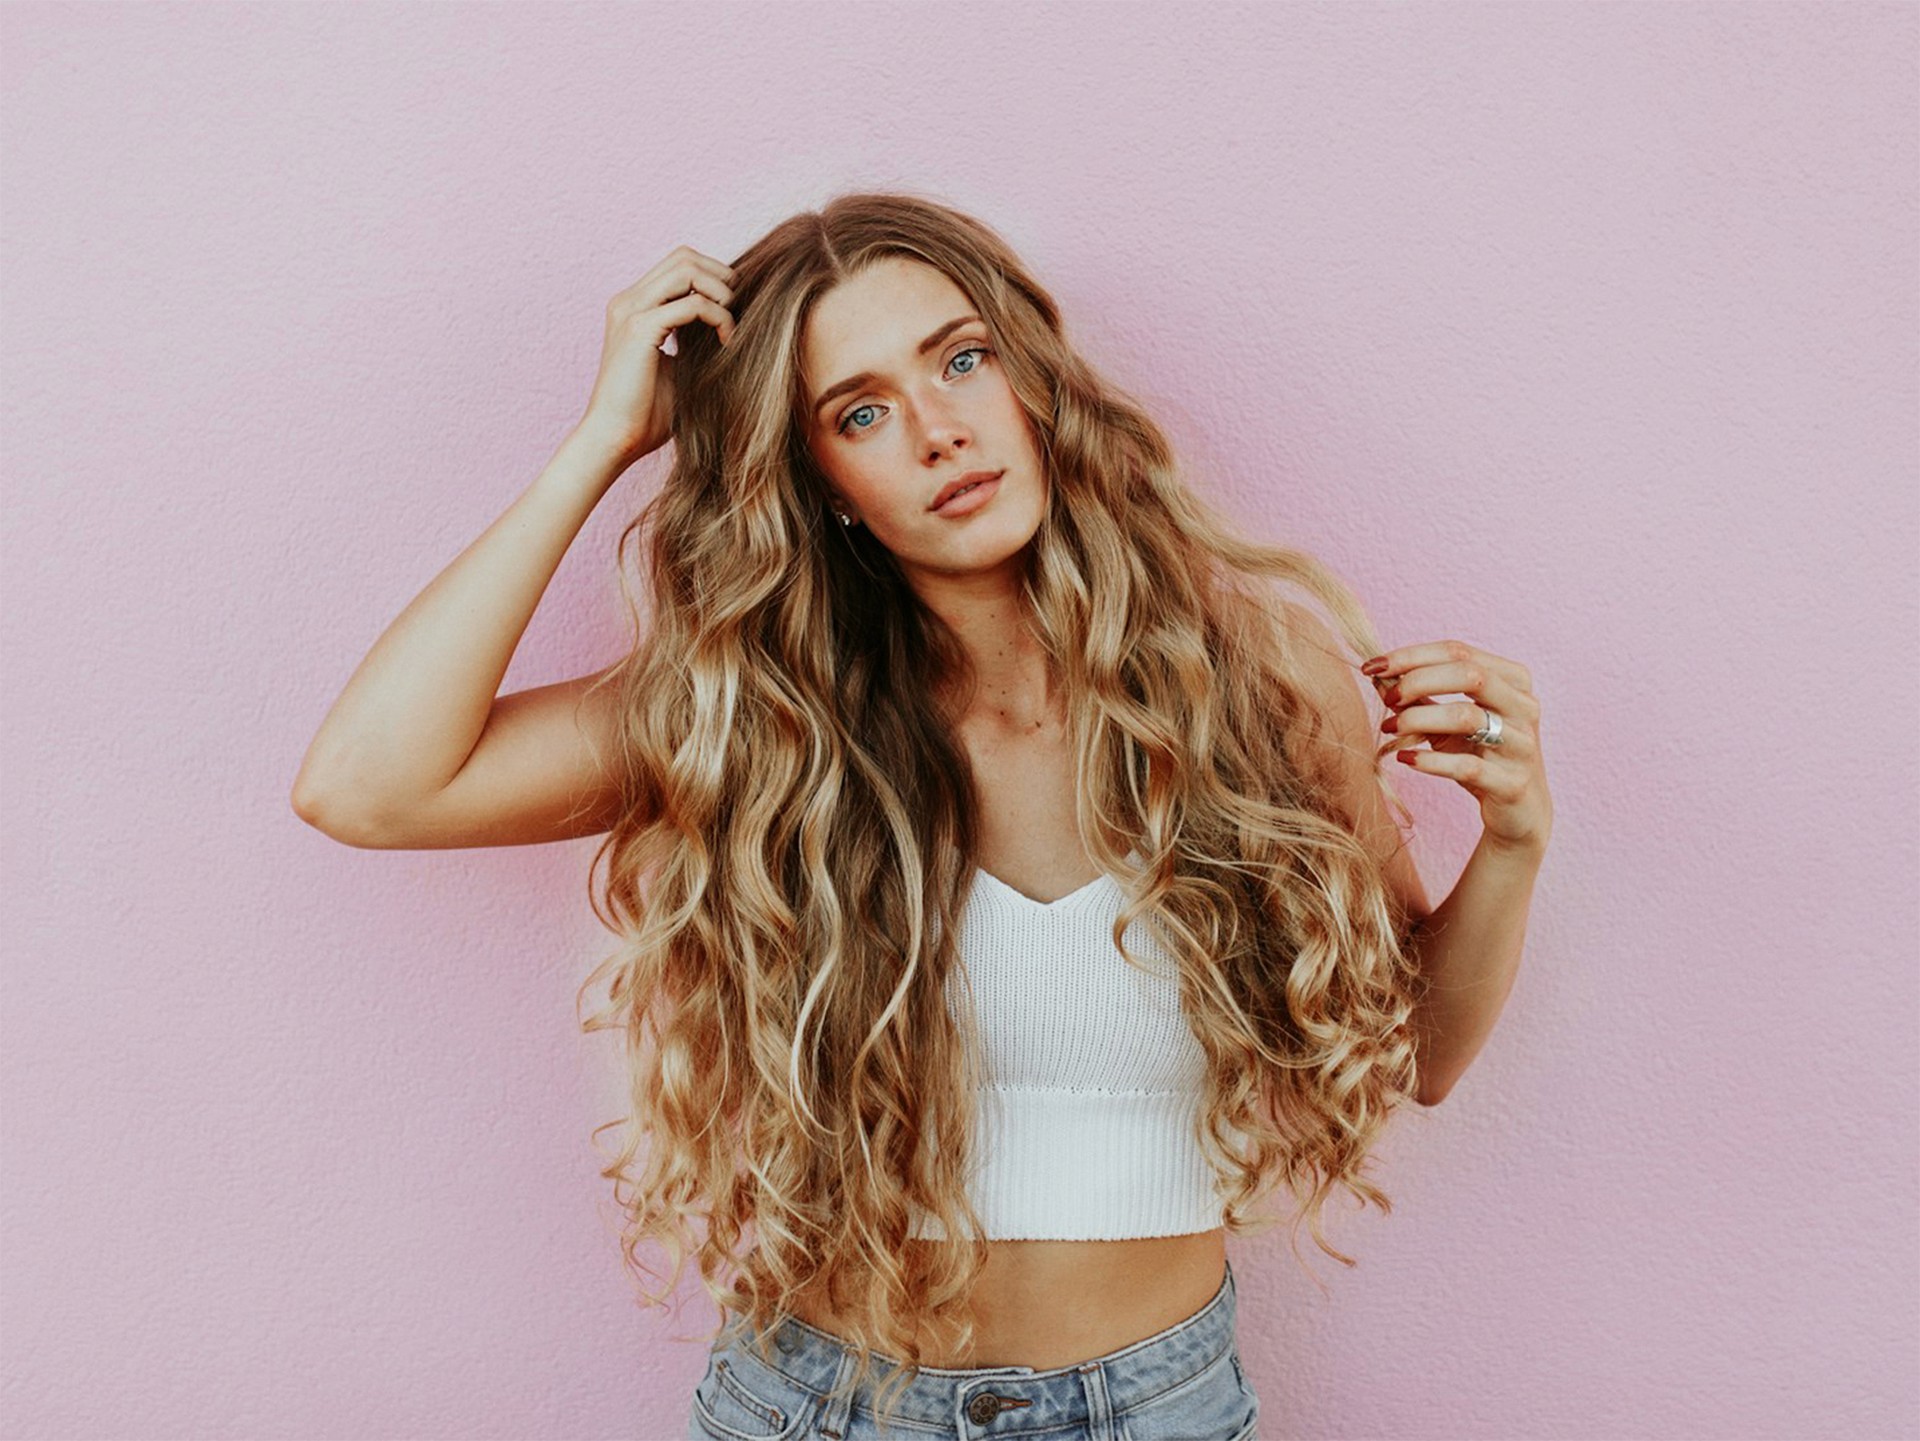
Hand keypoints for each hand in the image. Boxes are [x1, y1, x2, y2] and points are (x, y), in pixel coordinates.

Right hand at [576, 245, 737, 468]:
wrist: (614, 439)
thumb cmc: (645, 414)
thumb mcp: (678, 367)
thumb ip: (693, 340)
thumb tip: (730, 327)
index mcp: (634, 306)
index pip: (678, 265)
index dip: (713, 278)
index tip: (733, 311)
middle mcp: (629, 301)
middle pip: (684, 256)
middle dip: (721, 277)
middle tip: (739, 311)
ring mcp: (632, 311)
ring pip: (687, 269)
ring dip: (720, 292)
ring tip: (732, 324)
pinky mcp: (639, 329)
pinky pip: (693, 303)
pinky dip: (718, 317)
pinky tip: (726, 342)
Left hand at [1363, 640, 1551, 855]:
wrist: (1518, 810)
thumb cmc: (1480, 756)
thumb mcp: (1447, 723)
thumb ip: (1418, 697)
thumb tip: (1377, 675)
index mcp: (1512, 680)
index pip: (1458, 651)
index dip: (1411, 656)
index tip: (1371, 666)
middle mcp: (1524, 707)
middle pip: (1470, 674)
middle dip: (1418, 681)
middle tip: (1388, 700)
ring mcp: (1522, 745)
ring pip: (1467, 717)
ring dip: (1418, 719)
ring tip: (1390, 728)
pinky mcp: (1512, 783)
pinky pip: (1467, 767)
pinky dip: (1430, 760)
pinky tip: (1406, 758)